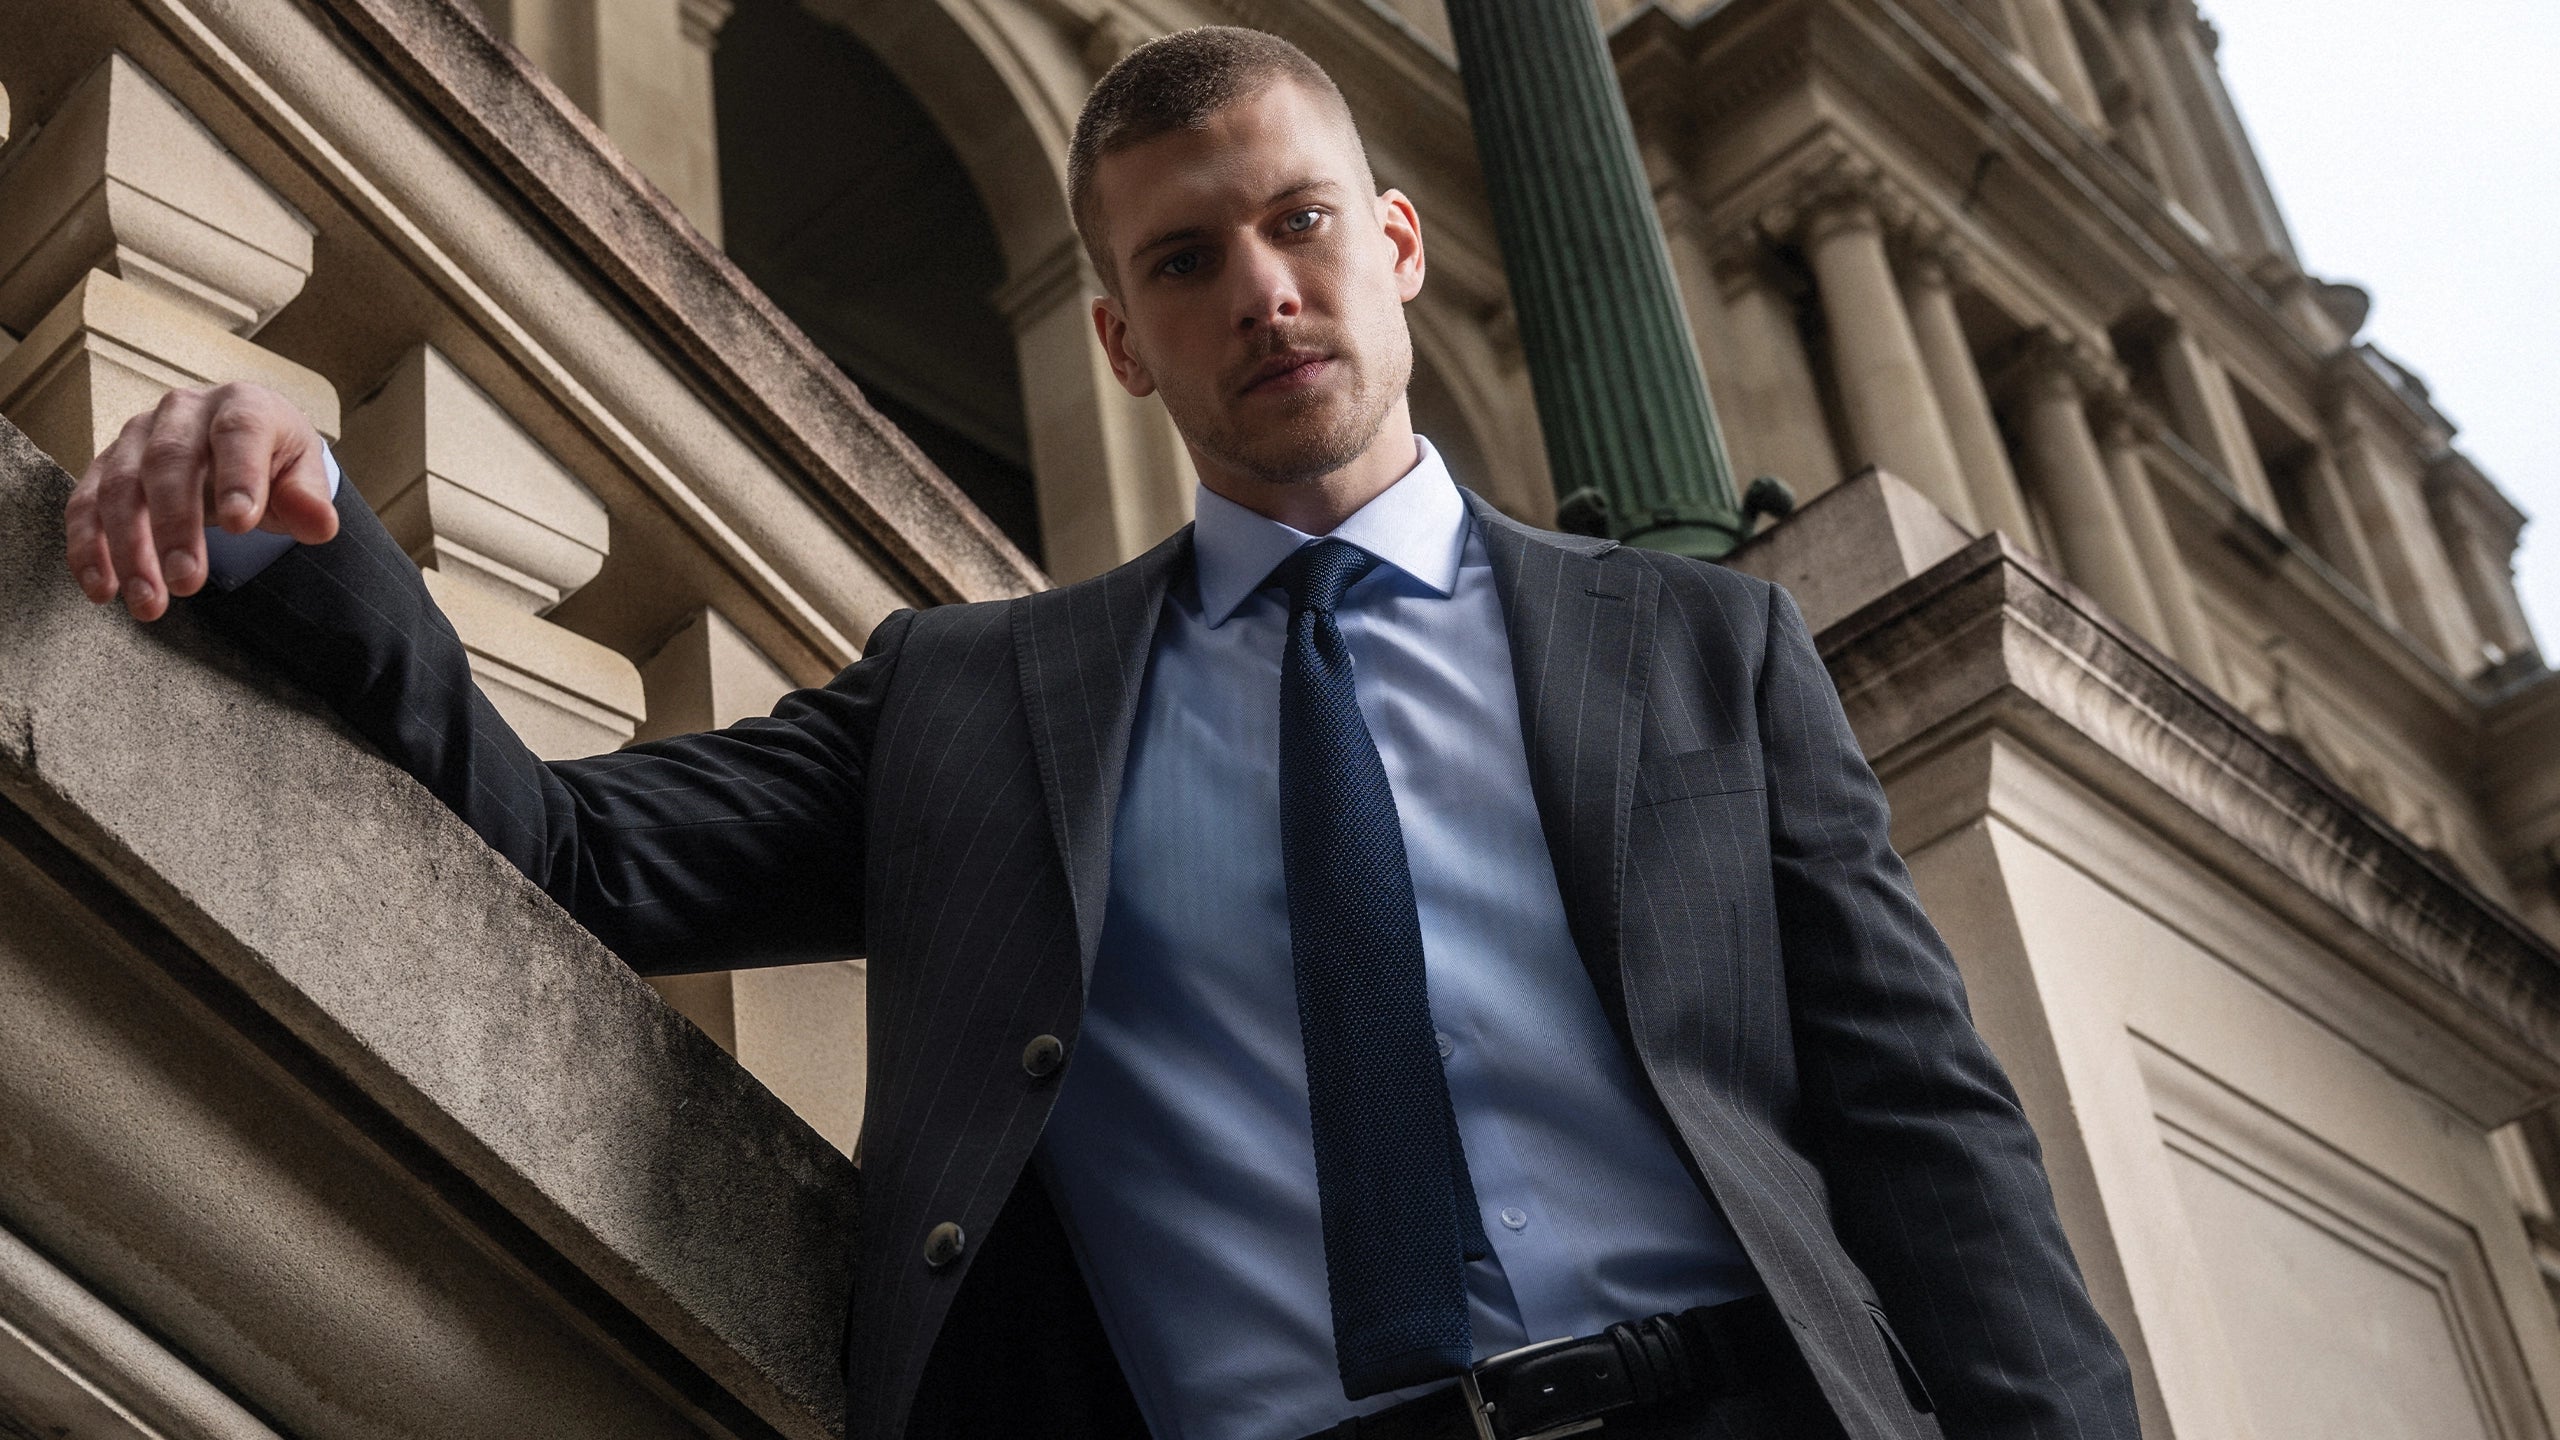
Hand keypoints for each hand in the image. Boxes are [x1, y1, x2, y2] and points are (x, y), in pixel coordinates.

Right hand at [63, 381, 338, 620]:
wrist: (236, 439)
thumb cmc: (272, 458)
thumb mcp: (301, 472)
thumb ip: (308, 497)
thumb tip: (321, 524)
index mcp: (242, 405)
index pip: (238, 434)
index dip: (239, 477)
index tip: (241, 525)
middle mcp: (182, 412)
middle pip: (169, 463)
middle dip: (176, 526)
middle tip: (187, 581)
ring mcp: (136, 436)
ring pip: (119, 488)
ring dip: (129, 550)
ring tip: (148, 604)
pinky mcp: (106, 466)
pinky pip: (85, 505)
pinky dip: (88, 549)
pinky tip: (102, 590)